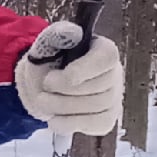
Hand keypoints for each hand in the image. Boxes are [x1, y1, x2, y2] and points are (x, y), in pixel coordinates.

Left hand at [14, 21, 124, 136]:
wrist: (41, 85)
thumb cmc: (48, 62)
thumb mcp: (47, 45)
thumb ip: (56, 36)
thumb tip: (70, 31)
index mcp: (103, 50)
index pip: (106, 59)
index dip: (80, 72)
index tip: (51, 80)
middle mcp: (115, 73)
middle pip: (99, 88)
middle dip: (63, 94)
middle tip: (42, 91)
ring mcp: (113, 97)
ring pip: (95, 108)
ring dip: (62, 108)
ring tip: (43, 102)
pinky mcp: (106, 117)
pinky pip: (95, 125)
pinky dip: (71, 124)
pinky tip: (54, 120)